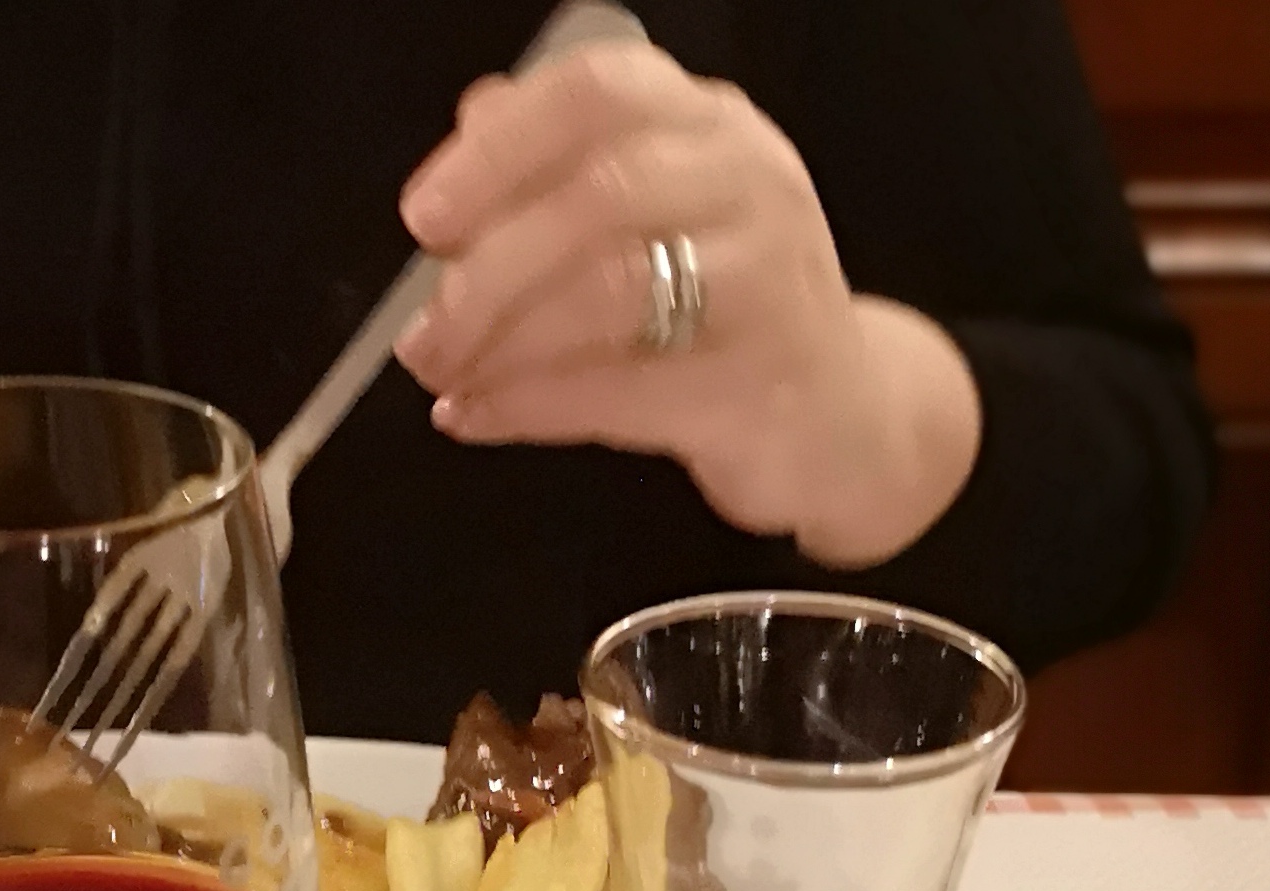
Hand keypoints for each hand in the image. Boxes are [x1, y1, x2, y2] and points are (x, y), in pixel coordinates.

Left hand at [393, 42, 979, 568]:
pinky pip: (619, 390)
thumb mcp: (660, 215)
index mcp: (711, 126)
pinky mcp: (755, 383)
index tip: (426, 214)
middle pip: (593, 197)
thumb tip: (475, 118)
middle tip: (422, 330)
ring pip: (606, 292)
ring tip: (445, 376)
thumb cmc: (734, 314)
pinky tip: (477, 417)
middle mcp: (747, 185)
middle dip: (486, 270)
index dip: (499, 149)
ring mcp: (764, 284)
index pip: (599, 92)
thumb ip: (569, 163)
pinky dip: (529, 407)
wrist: (847, 420)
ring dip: (501, 343)